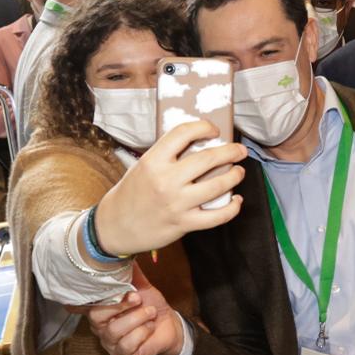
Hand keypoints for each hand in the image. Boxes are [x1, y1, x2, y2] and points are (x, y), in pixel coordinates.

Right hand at [87, 262, 184, 354]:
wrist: (168, 324)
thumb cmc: (149, 304)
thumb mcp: (141, 285)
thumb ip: (130, 272)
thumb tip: (124, 249)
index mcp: (100, 306)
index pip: (87, 301)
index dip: (100, 294)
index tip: (120, 287)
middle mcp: (100, 324)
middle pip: (96, 316)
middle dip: (120, 305)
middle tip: (138, 297)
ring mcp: (109, 341)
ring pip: (114, 331)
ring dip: (136, 318)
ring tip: (150, 312)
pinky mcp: (121, 354)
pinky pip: (126, 345)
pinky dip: (141, 333)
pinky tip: (149, 327)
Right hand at [94, 121, 246, 256]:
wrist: (114, 226)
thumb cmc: (131, 193)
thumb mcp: (143, 166)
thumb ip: (167, 155)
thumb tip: (201, 144)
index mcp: (153, 161)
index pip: (183, 133)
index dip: (204, 127)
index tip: (214, 130)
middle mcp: (166, 180)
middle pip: (208, 159)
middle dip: (231, 151)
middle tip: (240, 151)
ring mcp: (176, 203)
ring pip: (217, 185)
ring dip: (235, 176)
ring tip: (239, 172)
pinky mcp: (183, 224)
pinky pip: (216, 216)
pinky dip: (232, 208)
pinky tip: (236, 200)